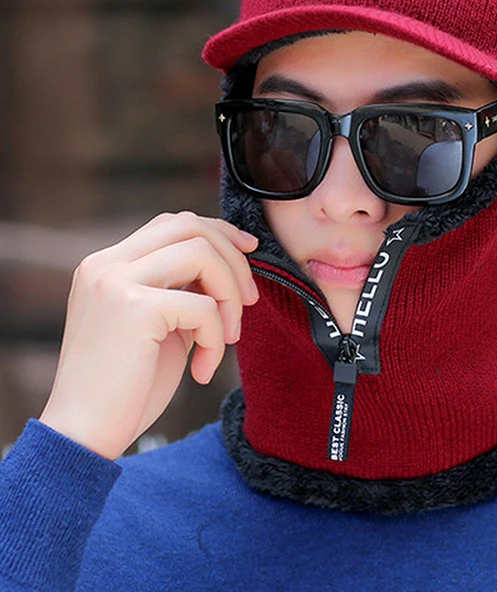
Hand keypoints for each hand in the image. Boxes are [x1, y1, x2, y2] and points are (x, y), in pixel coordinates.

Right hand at [39, 212, 258, 460]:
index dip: (219, 232)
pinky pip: (203, 306)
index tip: (248, 251)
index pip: (173, 222)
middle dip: (233, 259)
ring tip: (228, 337)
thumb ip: (183, 289)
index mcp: (108, 264)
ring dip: (230, 295)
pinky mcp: (133, 309)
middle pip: (190, 226)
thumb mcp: (159, 324)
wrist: (84, 436)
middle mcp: (106, 264)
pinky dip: (217, 337)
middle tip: (249, 302)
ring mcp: (115, 282)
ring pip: (201, 253)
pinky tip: (204, 369)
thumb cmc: (126, 386)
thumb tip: (231, 265)